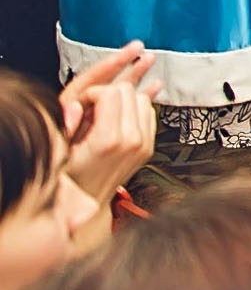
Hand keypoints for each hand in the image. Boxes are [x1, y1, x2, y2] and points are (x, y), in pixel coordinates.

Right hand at [58, 44, 159, 199]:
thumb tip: (76, 106)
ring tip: (107, 108)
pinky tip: (124, 112)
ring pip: (142, 99)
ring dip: (124, 99)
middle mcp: (132, 140)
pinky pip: (150, 113)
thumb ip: (69, 125)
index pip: (112, 93)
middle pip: (129, 92)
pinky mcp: (149, 145)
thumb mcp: (62, 151)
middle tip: (94, 105)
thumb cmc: (72, 177)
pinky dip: (136, 108)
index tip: (85, 102)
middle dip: (109, 93)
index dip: (94, 92)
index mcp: (109, 140)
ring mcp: (144, 143)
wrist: (89, 198)